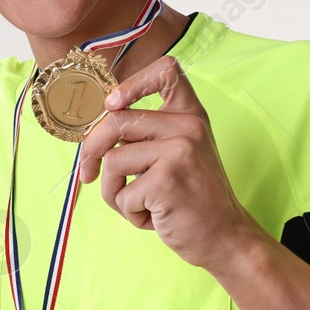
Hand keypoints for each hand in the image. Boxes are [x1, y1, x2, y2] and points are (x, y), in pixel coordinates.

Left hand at [75, 55, 264, 272]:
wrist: (224, 239)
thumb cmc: (192, 200)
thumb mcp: (179, 155)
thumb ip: (149, 135)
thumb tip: (96, 125)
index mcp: (190, 115)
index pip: (167, 71)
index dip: (132, 82)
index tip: (113, 105)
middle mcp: (187, 127)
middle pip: (116, 120)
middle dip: (90, 150)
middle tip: (86, 174)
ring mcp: (179, 151)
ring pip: (112, 161)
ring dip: (114, 191)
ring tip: (140, 205)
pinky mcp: (167, 180)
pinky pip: (121, 193)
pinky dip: (129, 212)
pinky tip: (154, 217)